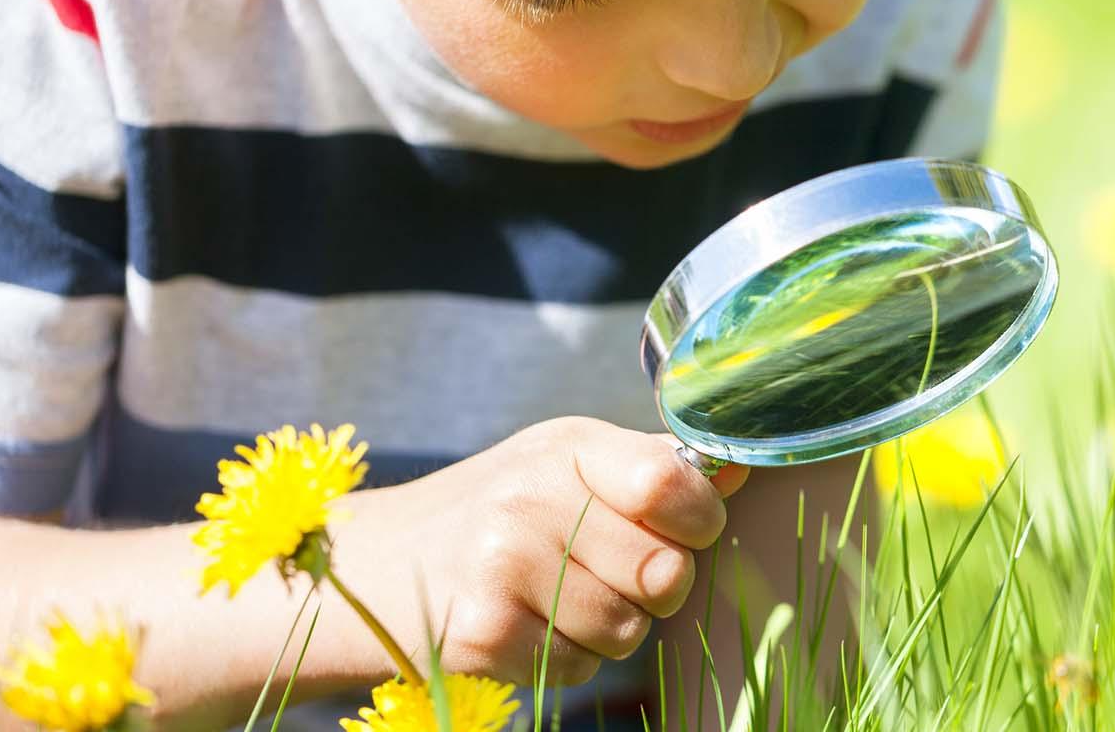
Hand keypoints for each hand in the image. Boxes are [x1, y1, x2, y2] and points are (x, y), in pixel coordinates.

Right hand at [340, 417, 749, 684]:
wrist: (372, 567)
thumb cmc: (493, 512)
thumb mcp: (564, 466)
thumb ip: (651, 470)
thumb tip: (742, 465)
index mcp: (565, 447)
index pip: (670, 484)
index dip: (699, 520)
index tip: (684, 528)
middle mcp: (531, 498)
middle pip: (664, 573)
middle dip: (656, 588)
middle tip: (612, 573)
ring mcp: (501, 566)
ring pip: (628, 630)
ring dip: (610, 629)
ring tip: (559, 597)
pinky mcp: (482, 634)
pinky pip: (580, 667)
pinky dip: (567, 659)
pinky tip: (526, 625)